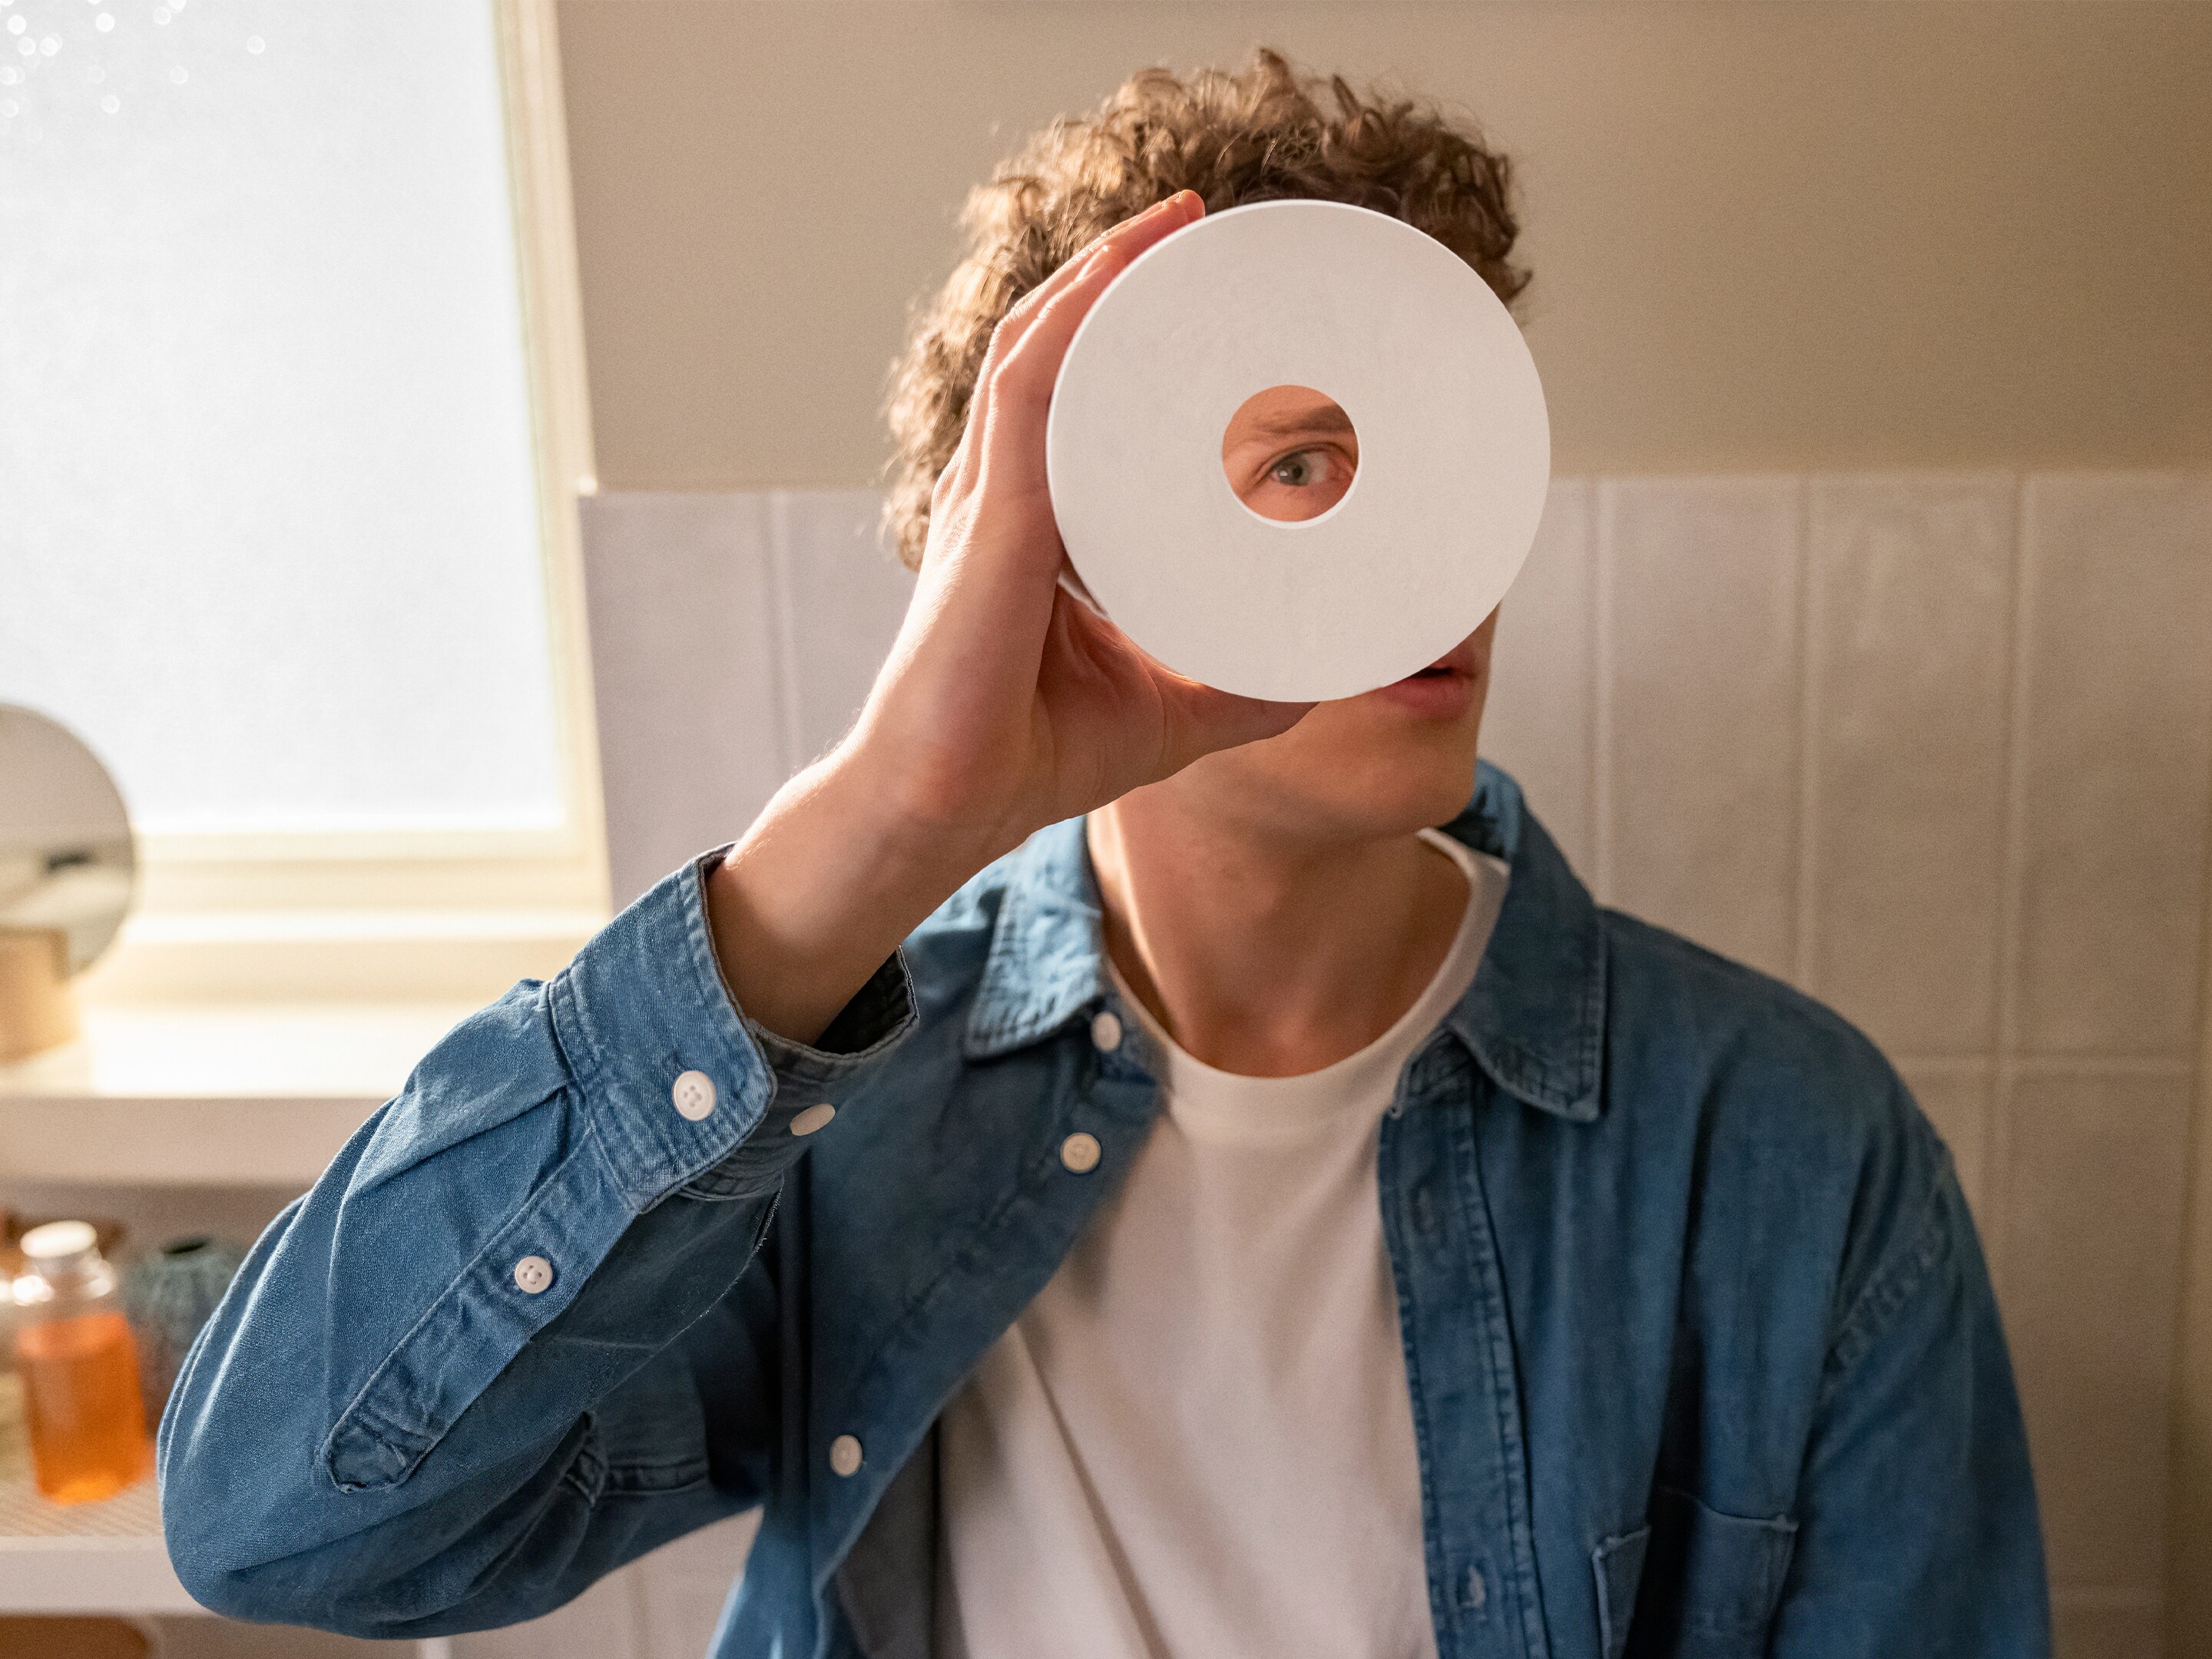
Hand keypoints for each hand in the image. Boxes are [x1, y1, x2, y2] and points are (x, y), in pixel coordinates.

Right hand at [707, 191, 1310, 1041]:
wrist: (947, 807)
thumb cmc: (1031, 757)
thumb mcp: (1173, 708)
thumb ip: (1245, 687)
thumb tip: (1333, 672)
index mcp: (1036, 521)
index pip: (1080, 397)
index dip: (1132, 334)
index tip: (1208, 296)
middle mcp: (1004, 489)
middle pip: (1060, 345)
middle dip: (1125, 275)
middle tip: (1205, 231)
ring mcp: (989, 494)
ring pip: (1043, 342)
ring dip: (1106, 272)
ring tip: (1177, 226)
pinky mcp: (988, 514)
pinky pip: (1028, 384)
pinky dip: (1075, 318)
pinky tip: (1122, 271)